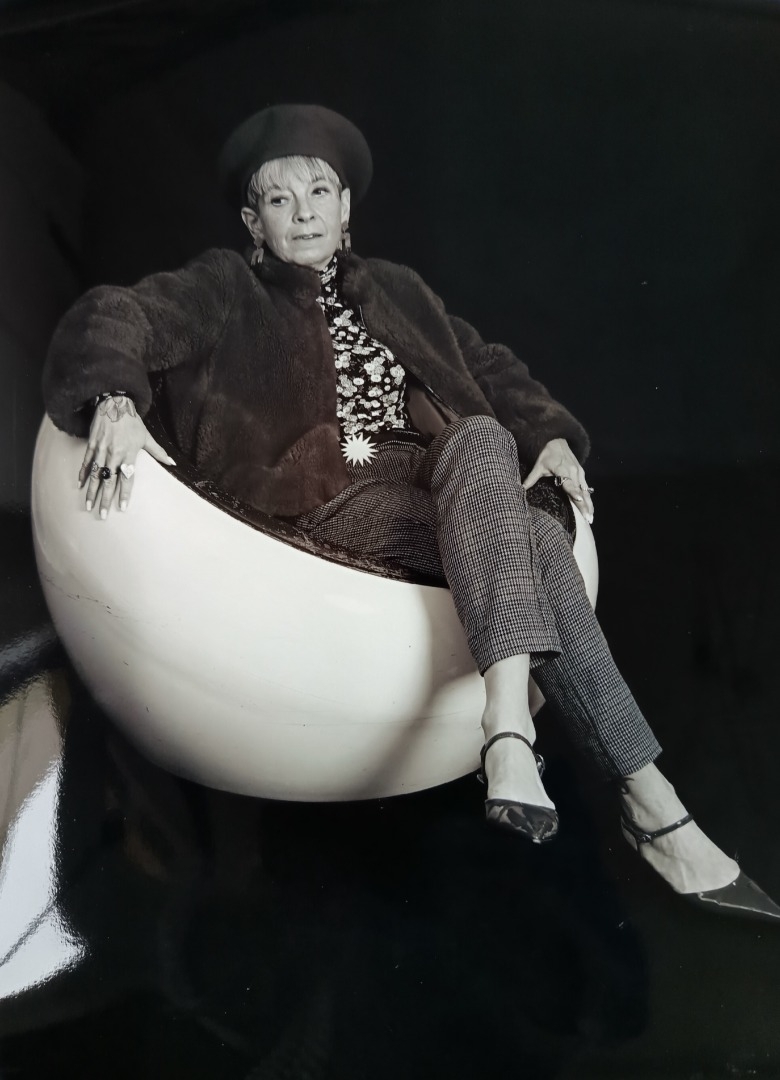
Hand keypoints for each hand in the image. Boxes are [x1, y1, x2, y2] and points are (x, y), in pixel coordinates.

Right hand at [79, 394, 175, 517]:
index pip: (127, 478)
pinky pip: (86, 462)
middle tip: (102, 515)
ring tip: (89, 505)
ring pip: (96, 474)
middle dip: (105, 499)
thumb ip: (158, 452)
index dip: (124, 493)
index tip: (122, 507)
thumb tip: (172, 462)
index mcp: (129, 453)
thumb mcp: (146, 436)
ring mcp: (101, 449)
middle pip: (109, 481)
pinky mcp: (92, 444)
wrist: (114, 403)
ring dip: (92, 491)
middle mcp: (114, 453)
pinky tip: (80, 485)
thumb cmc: (132, 421)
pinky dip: (83, 474)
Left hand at [522, 437, 593, 522]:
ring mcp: (579, 472)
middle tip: (588, 519)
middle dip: (585, 505)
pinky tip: (590, 509)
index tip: (580, 499)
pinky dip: (589, 499)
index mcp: (562, 470)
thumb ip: (531, 478)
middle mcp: (574, 472)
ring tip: (591, 518)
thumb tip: (520, 489)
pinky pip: (587, 488)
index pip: (569, 483)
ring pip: (586, 491)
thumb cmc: (546, 453)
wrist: (557, 440)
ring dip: (589, 505)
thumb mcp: (538, 465)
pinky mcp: (582, 473)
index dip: (574, 491)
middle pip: (581, 491)